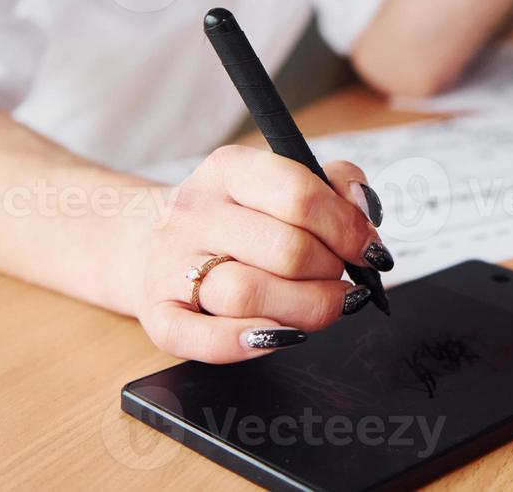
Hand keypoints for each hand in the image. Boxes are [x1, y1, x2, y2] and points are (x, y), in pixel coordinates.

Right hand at [131, 147, 385, 361]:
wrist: (144, 240)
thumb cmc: (233, 216)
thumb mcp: (275, 180)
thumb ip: (332, 183)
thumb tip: (366, 211)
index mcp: (228, 170)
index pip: (298, 194)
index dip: (347, 228)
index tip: (369, 250)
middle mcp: (194, 213)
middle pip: (284, 250)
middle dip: (331, 272)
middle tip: (341, 279)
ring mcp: (170, 265)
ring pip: (247, 295)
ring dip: (304, 309)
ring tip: (321, 306)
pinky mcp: (158, 315)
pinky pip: (204, 340)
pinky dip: (248, 344)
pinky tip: (281, 335)